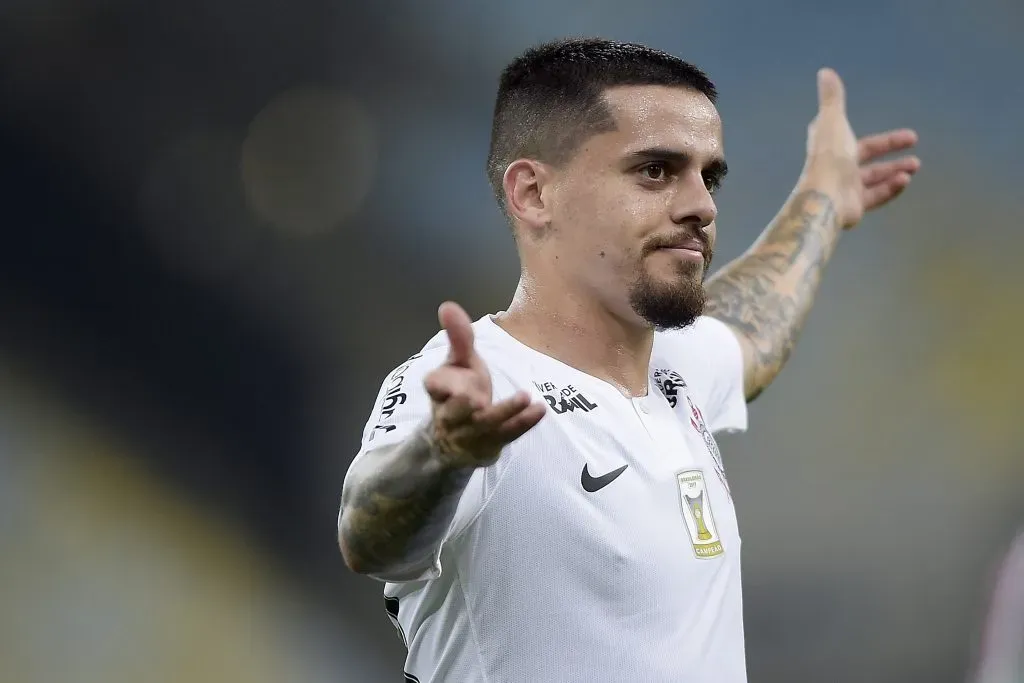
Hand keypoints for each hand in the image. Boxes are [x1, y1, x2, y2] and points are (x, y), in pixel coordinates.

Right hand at [422, 301, 545, 467]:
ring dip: (504, 411)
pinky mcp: (490, 445)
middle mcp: (450, 416)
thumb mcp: (458, 363)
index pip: (435, 386)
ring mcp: (470, 435)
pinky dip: (524, 422)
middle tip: (477, 399)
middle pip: (454, 412)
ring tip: (524, 396)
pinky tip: (540, 409)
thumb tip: (448, 305)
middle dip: (463, 406)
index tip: (438, 381)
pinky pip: (508, 434)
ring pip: (484, 425)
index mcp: (438, 392)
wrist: (455, 439)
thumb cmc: (459, 390)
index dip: (440, 385)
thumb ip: (458, 337)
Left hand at [801, 68, 919, 228]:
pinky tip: (905, 181)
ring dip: (894, 173)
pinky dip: (890, 189)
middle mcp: (839, 168)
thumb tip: (825, 71)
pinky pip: (875, 196)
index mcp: (833, 148)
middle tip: (915, 151)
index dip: (884, 141)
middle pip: (869, 161)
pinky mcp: (852, 206)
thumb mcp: (833, 121)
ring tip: (914, 168)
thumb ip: (833, 98)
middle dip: (892, 154)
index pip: (861, 142)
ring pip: (874, 180)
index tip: (909, 137)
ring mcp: (845, 189)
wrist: (824, 197)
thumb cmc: (829, 157)